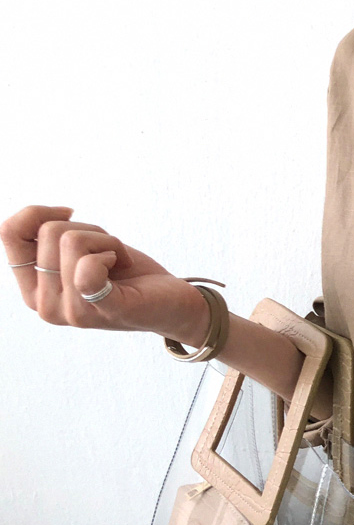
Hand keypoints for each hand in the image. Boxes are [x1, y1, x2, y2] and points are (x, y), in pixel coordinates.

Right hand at [2, 205, 209, 346]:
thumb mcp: (76, 249)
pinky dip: (110, 251)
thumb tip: (35, 214)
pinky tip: (121, 265)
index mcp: (32, 291)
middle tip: (105, 251)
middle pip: (49, 231)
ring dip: (105, 239)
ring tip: (116, 261)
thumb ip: (47, 236)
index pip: (8, 233)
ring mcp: (72, 312)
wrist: (168, 302)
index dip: (37, 212)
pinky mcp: (104, 310)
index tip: (68, 215)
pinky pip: (87, 271)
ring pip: (71, 240)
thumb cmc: (121, 273)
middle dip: (86, 228)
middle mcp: (45, 306)